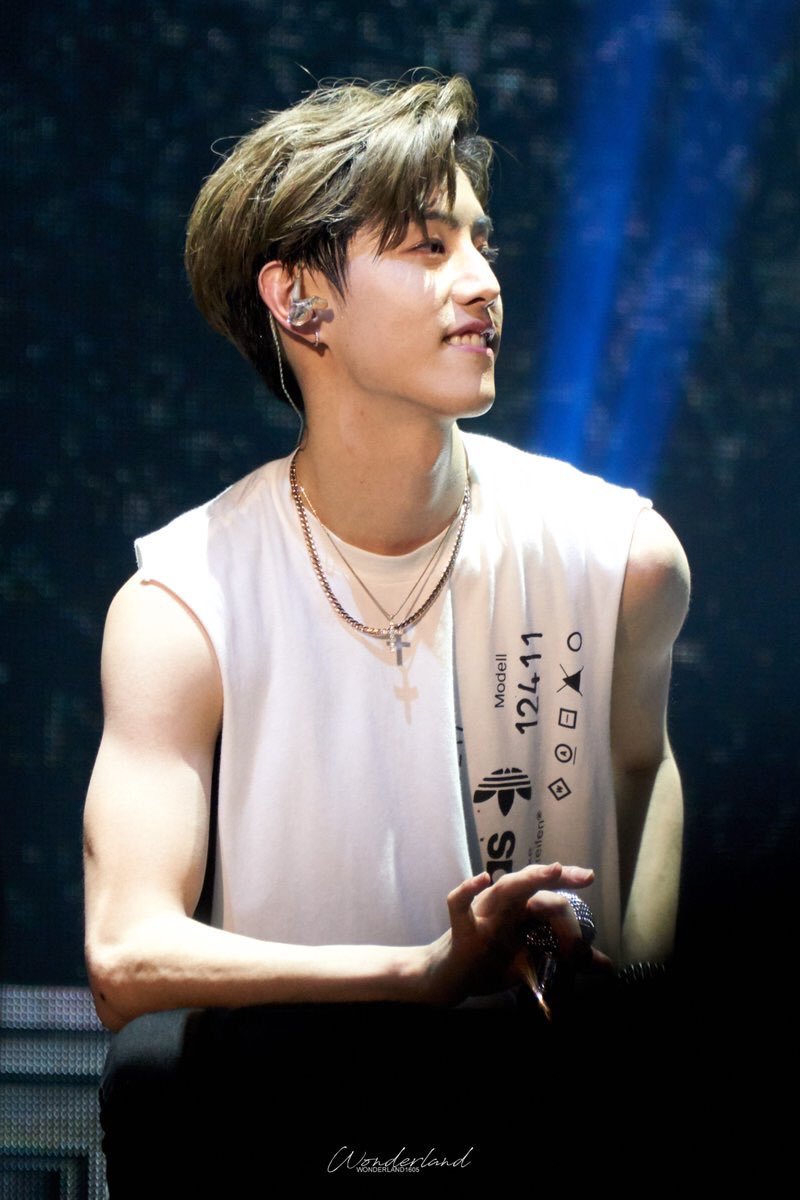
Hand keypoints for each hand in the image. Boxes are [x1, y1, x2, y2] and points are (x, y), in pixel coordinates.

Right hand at [423, 862, 595, 1005]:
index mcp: (519, 909)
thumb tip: (607, 965)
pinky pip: (459, 906)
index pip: (546, 890)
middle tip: (585, 879)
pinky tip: (482, 879)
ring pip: (504, 888)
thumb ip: (566, 959)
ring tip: (552, 870)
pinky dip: (467, 890)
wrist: (449, 978)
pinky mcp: (462, 932)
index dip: (567, 886)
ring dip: (529, 878)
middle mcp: (502, 906)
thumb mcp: (532, 960)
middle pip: (531, 883)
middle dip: (558, 878)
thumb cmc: (490, 962)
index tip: (587, 884)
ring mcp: (482, 916)